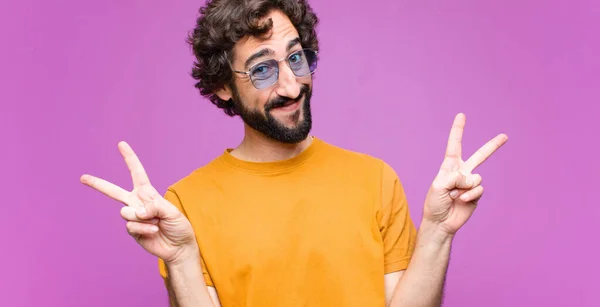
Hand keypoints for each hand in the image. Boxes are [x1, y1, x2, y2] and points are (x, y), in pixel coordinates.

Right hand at [81, 141, 197, 264]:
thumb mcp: (171, 211)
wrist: (179, 246)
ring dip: (142, 218)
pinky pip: (131, 226)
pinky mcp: (132, 231)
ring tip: (155, 223)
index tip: (121, 144)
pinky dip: (144, 229)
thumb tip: (136, 212)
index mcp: (148, 193)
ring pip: (126, 212)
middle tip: (83, 177)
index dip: (129, 158)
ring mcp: (133, 217)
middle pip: (114, 191)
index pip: (137, 173)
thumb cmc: (179, 226)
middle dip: (98, 184)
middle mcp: (137, 203)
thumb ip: (153, 207)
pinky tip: (153, 232)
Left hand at [423, 113, 507, 234]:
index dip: (458, 130)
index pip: (454, 145)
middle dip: (493, 146)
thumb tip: (472, 178)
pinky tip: (461, 201)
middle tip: (505, 136)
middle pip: (480, 156)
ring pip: (475, 178)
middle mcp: (461, 172)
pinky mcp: (476, 195)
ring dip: (463, 188)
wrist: (440, 222)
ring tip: (453, 196)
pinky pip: (478, 189)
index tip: (462, 115)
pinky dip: (469, 196)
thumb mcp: (438, 186)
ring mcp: (470, 183)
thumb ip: (454, 177)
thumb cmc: (434, 203)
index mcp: (449, 166)